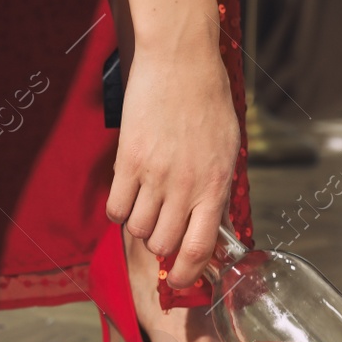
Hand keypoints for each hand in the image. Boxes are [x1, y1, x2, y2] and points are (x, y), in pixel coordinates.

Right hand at [106, 0, 238, 289]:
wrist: (180, 62)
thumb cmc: (207, 99)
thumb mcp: (226, 147)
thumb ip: (217, 186)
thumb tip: (211, 220)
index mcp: (216, 184)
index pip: (201, 247)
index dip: (188, 272)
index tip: (180, 279)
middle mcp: (186, 186)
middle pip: (163, 243)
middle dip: (160, 244)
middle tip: (159, 229)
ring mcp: (155, 175)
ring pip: (138, 229)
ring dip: (139, 225)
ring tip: (143, 206)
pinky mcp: (128, 161)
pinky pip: (116, 207)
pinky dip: (118, 209)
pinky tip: (125, 195)